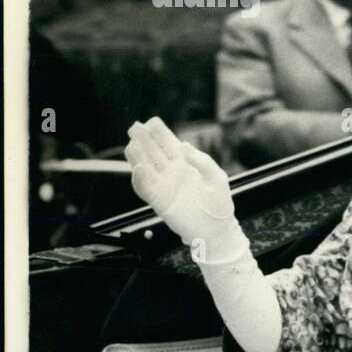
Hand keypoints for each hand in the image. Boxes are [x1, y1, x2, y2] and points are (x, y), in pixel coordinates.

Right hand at [124, 118, 235, 246]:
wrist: (216, 229)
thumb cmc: (219, 203)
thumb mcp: (216, 177)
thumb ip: (202, 161)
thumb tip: (184, 145)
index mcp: (185, 163)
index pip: (168, 144)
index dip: (159, 133)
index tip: (151, 122)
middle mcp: (171, 172)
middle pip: (153, 153)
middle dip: (144, 140)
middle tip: (134, 127)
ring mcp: (163, 185)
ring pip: (145, 168)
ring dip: (137, 157)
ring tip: (132, 145)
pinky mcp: (158, 200)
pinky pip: (145, 188)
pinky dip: (139, 179)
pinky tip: (138, 168)